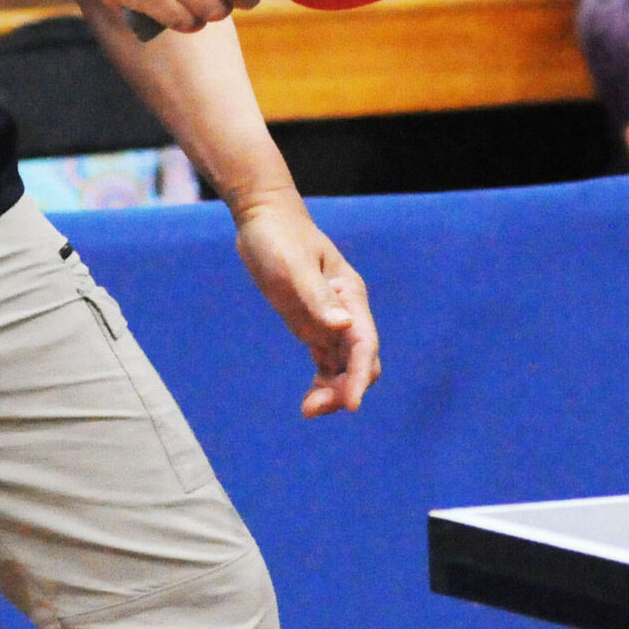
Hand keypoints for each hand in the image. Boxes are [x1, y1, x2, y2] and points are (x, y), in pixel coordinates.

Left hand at [233, 198, 379, 416]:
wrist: (264, 219)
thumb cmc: (278, 237)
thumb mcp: (292, 266)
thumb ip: (317, 297)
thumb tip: (343, 326)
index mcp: (349, 295)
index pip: (364, 342)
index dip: (360, 375)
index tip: (351, 404)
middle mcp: (346, 311)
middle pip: (361, 361)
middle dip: (346, 389)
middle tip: (313, 408)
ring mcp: (331, 321)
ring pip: (345, 367)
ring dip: (334, 391)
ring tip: (308, 409)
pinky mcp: (314, 326)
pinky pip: (328, 363)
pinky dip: (324, 384)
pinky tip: (309, 400)